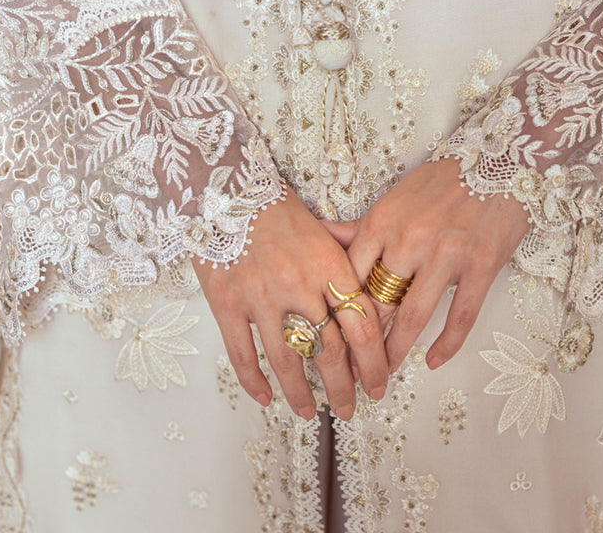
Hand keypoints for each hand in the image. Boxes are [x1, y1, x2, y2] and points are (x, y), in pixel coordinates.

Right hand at [194, 191, 387, 420]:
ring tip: (313, 412)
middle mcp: (299, 284)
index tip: (379, 381)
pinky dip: (255, 382)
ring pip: (289, 361)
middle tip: (351, 407)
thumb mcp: (323, 228)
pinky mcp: (227, 304)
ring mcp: (261, 297)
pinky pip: (243, 354)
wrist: (223, 190)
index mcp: (329, 265)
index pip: (362, 325)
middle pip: (330, 351)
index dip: (375, 361)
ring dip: (303, 394)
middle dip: (344, 387)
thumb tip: (378, 291)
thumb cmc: (276, 208)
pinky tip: (266, 398)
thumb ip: (350, 261)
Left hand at [329, 159, 529, 371]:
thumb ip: (360, 226)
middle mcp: (410, 240)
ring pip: (412, 317)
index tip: (328, 338)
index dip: (337, 314)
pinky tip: (434, 360)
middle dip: (359, 343)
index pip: (349, 278)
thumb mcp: (395, 197)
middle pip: (376, 304)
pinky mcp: (481, 265)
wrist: (502, 158)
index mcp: (383, 222)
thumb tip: (321, 236)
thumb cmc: (444, 179)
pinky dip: (446, 343)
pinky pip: (461, 315)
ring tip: (383, 375)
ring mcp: (447, 254)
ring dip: (395, 351)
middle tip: (348, 371)